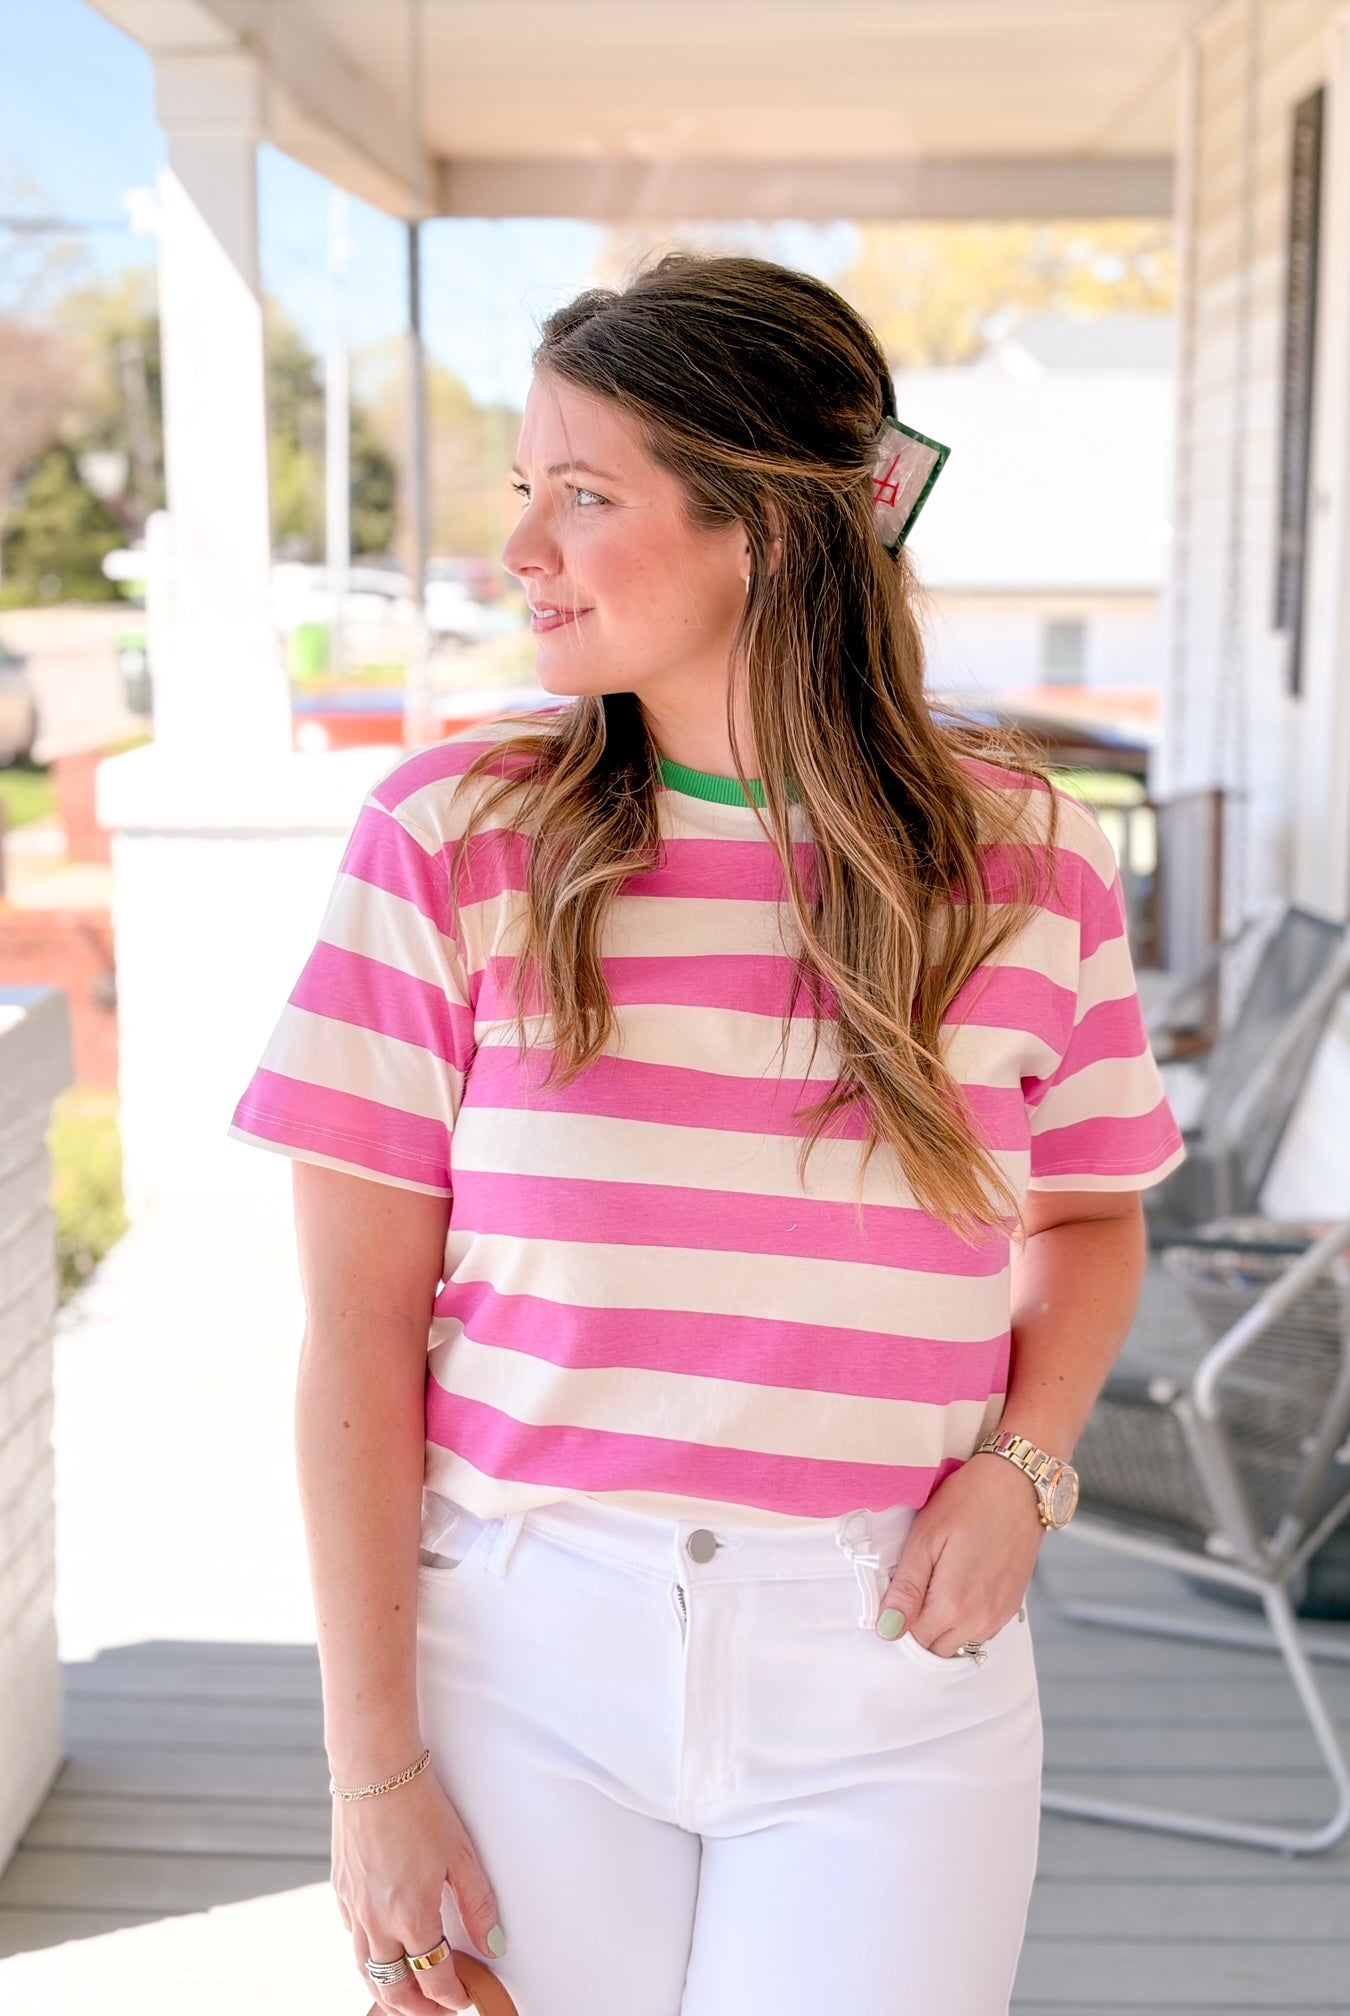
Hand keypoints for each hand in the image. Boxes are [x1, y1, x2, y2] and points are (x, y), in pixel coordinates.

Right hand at [332, 1766, 504, 2011]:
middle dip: (417, 2009)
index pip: (434, 1977)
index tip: (464, 1999)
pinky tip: (384, 1948)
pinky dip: (369, 1956)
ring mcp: (354, 1907)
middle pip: (393, 1989)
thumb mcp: (461, 1854)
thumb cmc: (421, 1806)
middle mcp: (376, 1921)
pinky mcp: (341, 1890)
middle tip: (437, 2011)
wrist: (374, 1771)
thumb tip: (492, 1945)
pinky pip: (353, 1939)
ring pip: (366, 1971)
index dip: (452, 1995)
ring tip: (409, 1995)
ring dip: (388, 1991)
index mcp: (411, 1916)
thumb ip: (478, 1905)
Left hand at [878, 1454, 1044, 1655]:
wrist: (1018, 1485)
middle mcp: (979, 1621)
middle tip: (917, 1585)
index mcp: (952, 1606)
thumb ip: (906, 1589)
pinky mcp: (1012, 1607)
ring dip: (944, 1627)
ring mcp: (999, 1616)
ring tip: (940, 1583)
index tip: (898, 1594)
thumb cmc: (969, 1502)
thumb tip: (887, 1629)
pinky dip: (966, 1621)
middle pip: (936, 1649)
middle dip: (920, 1627)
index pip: (913, 1642)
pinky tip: (961, 1587)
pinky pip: (981, 1632)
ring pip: (960, 1644)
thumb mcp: (925, 1538)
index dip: (898, 1622)